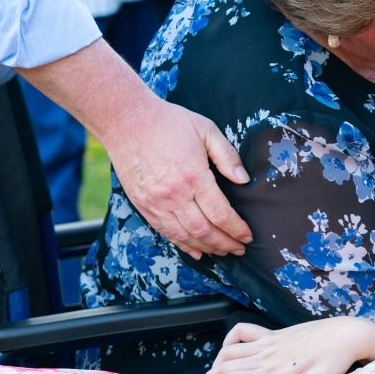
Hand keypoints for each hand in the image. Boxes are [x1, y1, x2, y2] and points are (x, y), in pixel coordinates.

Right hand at [103, 97, 252, 258]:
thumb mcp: (206, 130)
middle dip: (225, 244)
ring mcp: (156, 202)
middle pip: (204, 231)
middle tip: (239, 250)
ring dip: (206, 248)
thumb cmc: (168, 122)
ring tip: (222, 252)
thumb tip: (244, 180)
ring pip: (185, 236)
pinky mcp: (142, 205)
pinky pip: (165, 232)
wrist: (126, 121)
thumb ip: (227, 156)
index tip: (248, 236)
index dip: (237, 229)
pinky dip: (182, 244)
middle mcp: (174, 195)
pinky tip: (196, 251)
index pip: (220, 214)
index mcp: (194, 177)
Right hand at [197, 319, 363, 373]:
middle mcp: (264, 356)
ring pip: (228, 351)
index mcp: (270, 372)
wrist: (347, 334)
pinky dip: (230, 342)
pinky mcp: (274, 334)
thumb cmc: (334, 365)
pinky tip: (230, 354)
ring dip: (214, 366)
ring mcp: (267, 342)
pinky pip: (242, 332)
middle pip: (222, 367)